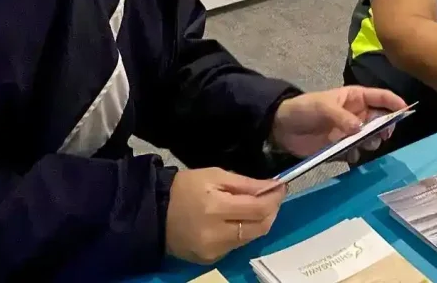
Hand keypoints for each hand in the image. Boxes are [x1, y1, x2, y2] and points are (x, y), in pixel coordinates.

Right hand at [164, 167, 285, 264]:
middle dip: (272, 211)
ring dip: (259, 222)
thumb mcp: (215, 175)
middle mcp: (216, 234)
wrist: (154, 213)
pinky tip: (238, 221)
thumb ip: (245, 183)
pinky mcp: (210, 261)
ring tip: (256, 207)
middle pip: (260, 227)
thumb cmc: (185, 187)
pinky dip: (243, 232)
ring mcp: (213, 251)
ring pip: (251, 238)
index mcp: (215, 208)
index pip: (258, 209)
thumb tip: (272, 186)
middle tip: (272, 197)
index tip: (281, 186)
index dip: (275, 198)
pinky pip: (236, 246)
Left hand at [270, 86, 407, 161]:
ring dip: (372, 142)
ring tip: (366, 145)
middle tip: (384, 135)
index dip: (394, 102)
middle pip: (380, 119)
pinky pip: (355, 152)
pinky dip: (357, 155)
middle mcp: (356, 114)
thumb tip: (361, 129)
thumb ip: (342, 117)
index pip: (380, 97)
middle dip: (385, 126)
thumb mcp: (322, 107)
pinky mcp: (340, 148)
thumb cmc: (303, 109)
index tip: (406, 111)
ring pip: (370, 137)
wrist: (281, 128)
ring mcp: (349, 132)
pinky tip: (351, 156)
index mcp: (354, 97)